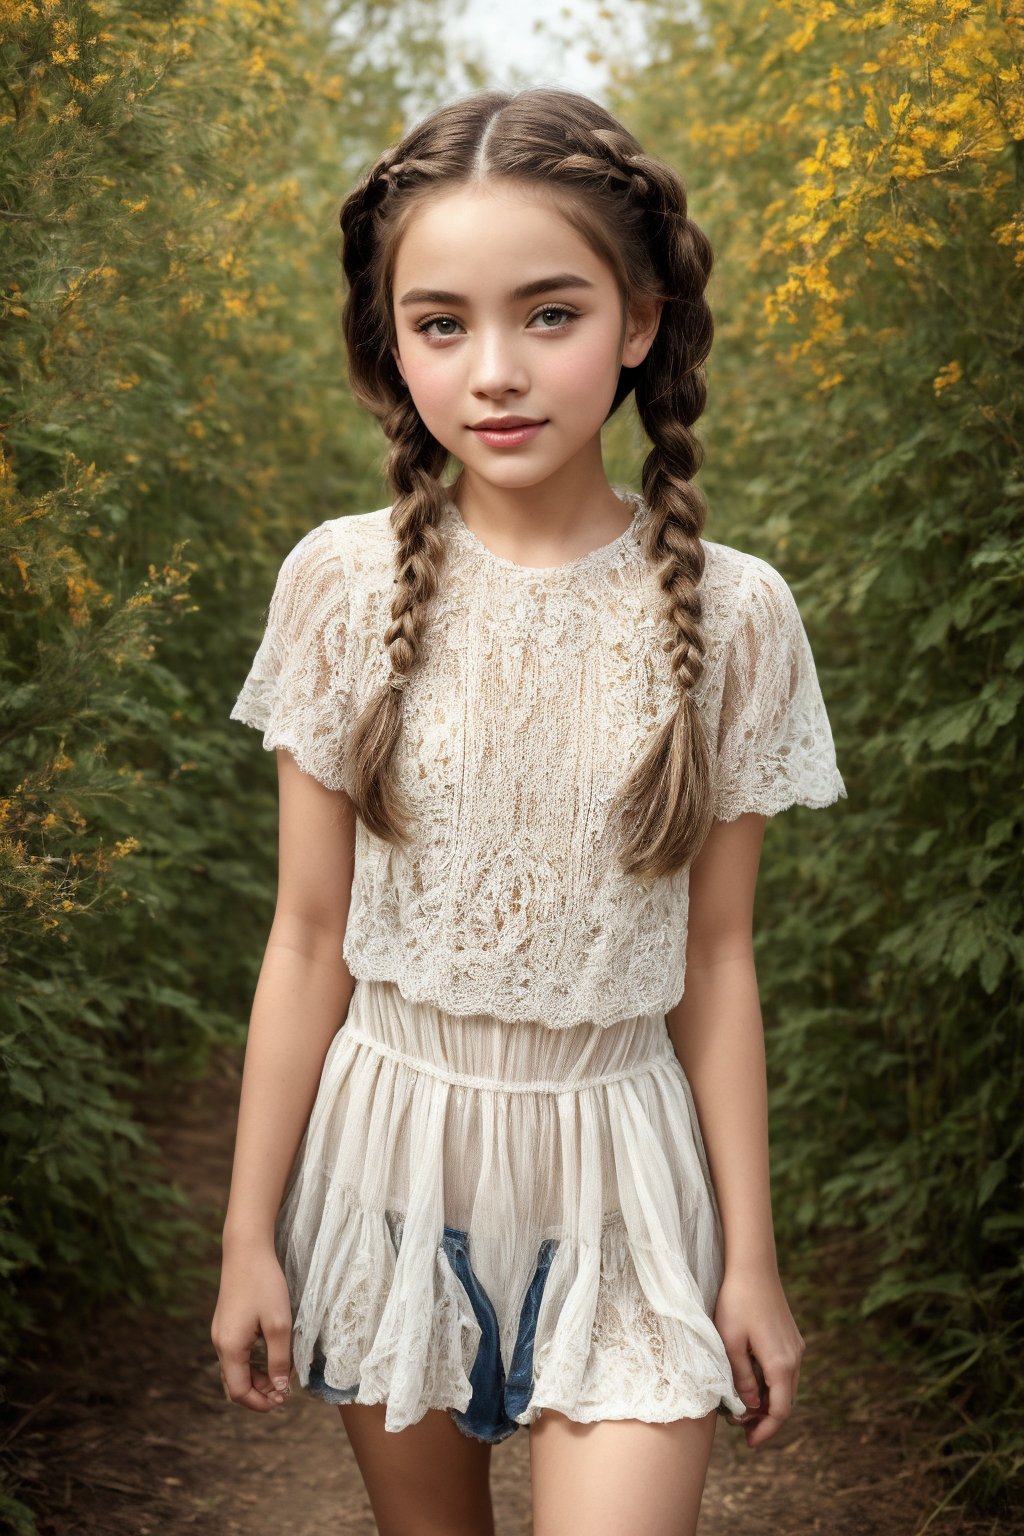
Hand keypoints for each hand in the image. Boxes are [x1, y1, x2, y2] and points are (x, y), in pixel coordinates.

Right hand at [211, 1242, 293, 1411]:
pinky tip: (271, 1356)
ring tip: (282, 1375)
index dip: (260, 1403)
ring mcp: (221, 1332)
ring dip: (257, 1378)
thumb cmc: (264, 1284)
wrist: (246, 1250)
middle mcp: (220, 1343)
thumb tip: (279, 1389)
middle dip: (259, 1393)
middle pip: (235, 1383)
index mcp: (230, 1348)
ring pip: (236, 1369)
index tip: (282, 1401)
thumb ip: (279, 1359)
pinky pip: (236, 1354)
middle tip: (284, 1392)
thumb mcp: (278, 1324)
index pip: (239, 1392)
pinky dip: (252, 1363)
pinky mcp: (226, 1323)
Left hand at [713, 1260, 804, 1447]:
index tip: (749, 1443)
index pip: (780, 1411)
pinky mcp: (790, 1337)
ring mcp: (795, 1347)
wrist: (753, 1267)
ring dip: (766, 1402)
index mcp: (781, 1364)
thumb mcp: (730, 1343)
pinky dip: (770, 1384)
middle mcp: (795, 1358)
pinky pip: (783, 1371)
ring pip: (785, 1387)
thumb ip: (741, 1378)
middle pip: (785, 1401)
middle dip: (763, 1419)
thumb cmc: (736, 1302)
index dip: (766, 1430)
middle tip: (738, 1427)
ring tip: (739, 1408)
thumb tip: (750, 1404)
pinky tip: (749, 1383)